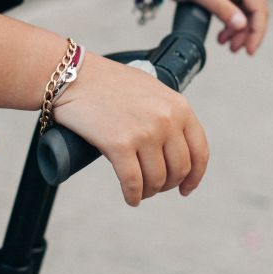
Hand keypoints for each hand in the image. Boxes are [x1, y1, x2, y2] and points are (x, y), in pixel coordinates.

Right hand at [52, 54, 208, 205]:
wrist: (73, 75)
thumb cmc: (108, 82)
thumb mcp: (151, 90)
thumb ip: (167, 113)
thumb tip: (175, 146)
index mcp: (179, 106)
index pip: (199, 151)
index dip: (195, 176)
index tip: (185, 188)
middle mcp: (166, 119)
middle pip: (179, 169)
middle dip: (167, 184)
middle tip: (155, 187)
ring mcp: (144, 132)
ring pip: (156, 179)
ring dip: (149, 192)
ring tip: (140, 191)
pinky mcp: (119, 144)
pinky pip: (133, 183)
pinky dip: (133, 196)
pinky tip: (130, 198)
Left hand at [156, 0, 268, 54]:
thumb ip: (222, 8)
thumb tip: (241, 25)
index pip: (258, 6)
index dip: (257, 30)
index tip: (250, 49)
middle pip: (255, 11)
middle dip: (247, 33)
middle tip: (235, 50)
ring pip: (247, 14)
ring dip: (239, 32)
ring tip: (227, 45)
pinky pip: (237, 12)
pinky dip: (231, 26)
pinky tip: (222, 37)